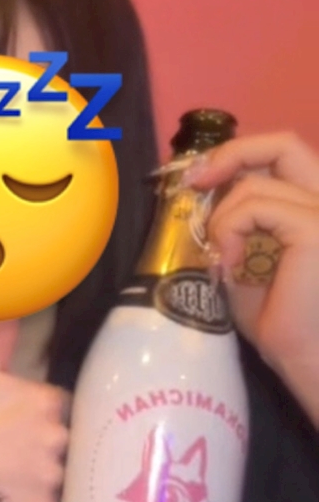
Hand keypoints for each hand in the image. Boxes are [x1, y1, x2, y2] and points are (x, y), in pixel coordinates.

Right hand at [0, 321, 68, 501]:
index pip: (65, 409)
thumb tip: (10, 309)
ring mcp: (55, 476)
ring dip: (49, 479)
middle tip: (20, 454)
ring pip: (66, 477)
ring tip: (20, 481)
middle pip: (69, 442)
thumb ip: (1, 340)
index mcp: (50, 401)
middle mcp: (60, 436)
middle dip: (48, 447)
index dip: (45, 417)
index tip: (26, 425)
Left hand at [186, 132, 318, 425]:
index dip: (239, 154)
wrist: (307, 358)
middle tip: (195, 182)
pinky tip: (230, 264)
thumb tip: (198, 201)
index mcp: (316, 206)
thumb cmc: (282, 322)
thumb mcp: (247, 263)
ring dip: (222, 218)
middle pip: (284, 143)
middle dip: (230, 154)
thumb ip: (235, 228)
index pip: (283, 156)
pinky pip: (255, 207)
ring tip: (221, 258)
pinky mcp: (317, 227)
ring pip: (255, 183)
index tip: (198, 178)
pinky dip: (229, 230)